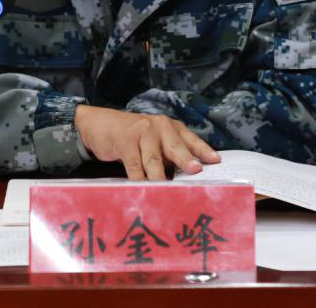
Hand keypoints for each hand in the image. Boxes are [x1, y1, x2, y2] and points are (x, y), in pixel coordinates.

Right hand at [74, 105, 219, 179]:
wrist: (100, 123)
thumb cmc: (134, 137)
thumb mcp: (155, 141)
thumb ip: (169, 155)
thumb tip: (185, 178)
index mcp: (171, 127)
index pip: (190, 139)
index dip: (203, 150)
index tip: (216, 161)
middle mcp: (159, 126)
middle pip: (176, 147)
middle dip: (186, 160)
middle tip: (196, 171)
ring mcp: (142, 132)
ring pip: (154, 160)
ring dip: (159, 178)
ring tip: (167, 191)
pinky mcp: (125, 141)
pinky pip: (134, 165)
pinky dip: (138, 179)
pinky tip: (142, 189)